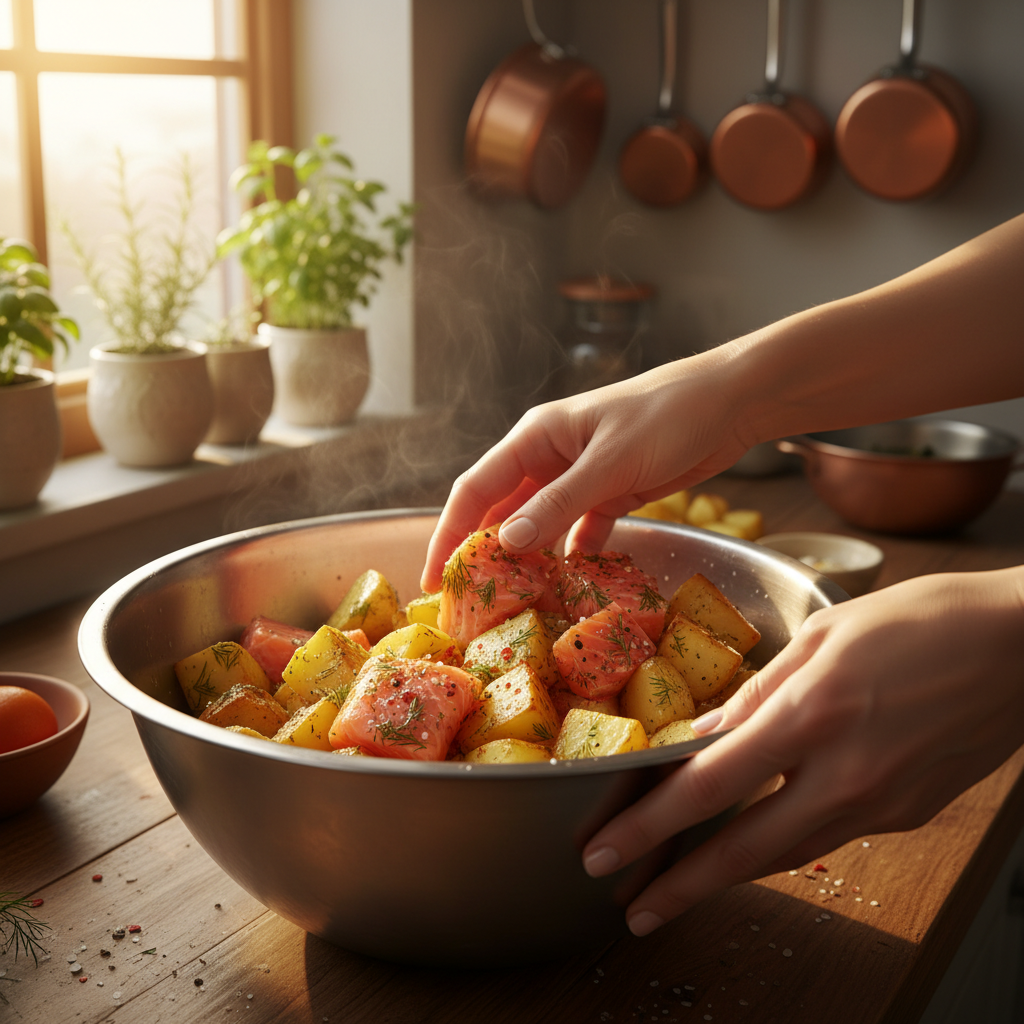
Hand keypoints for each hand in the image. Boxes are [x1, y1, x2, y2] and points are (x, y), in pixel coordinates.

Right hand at [421, 349, 753, 591]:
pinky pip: (581, 531)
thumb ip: (559, 503)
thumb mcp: (610, 462)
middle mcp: (550, 457)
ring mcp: (581, 477)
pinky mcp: (612, 494)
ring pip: (540, 525)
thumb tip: (505, 542)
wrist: (732, 402)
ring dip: (528, 560)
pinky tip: (569, 584)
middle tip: (467, 602)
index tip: (434, 577)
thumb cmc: (668, 414)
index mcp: (536, 437)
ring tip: (512, 603)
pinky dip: (574, 556)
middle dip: (484, 553)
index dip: (450, 534)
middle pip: (503, 510)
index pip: (476, 489)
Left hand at [581, 567, 1023, 935]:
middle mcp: (844, 772)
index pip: (709, 785)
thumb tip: (708, 733)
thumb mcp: (825, 634)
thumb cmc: (924, 620)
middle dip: (678, 885)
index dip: (649, 826)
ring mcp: (881, 802)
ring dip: (726, 877)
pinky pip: (828, 835)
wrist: (1023, 645)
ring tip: (676, 889)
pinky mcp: (908, 814)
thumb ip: (760, 690)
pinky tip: (754, 840)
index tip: (605, 851)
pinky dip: (782, 843)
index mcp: (812, 714)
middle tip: (630, 906)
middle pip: (743, 849)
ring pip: (786, 853)